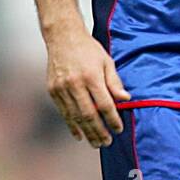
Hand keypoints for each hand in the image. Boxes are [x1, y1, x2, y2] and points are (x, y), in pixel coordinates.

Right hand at [46, 23, 130, 146]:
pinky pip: (64, 112)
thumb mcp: (106, 62)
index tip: (119, 129)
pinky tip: (79, 135)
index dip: (112, 119)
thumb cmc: (88, 49)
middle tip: (107, 142)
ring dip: (86, 132)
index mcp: (91, 76)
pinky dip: (72, 125)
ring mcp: (62, 88)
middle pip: (89, 114)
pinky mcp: (53, 90)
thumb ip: (115, 82)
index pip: (104, 104)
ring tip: (96, 143)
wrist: (62, 37)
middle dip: (99, 131)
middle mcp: (75, 83)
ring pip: (75, 116)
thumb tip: (126, 100)